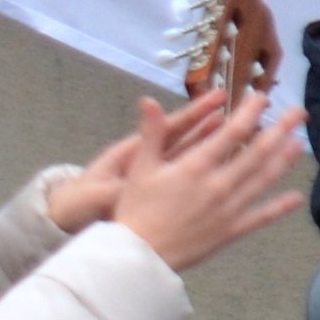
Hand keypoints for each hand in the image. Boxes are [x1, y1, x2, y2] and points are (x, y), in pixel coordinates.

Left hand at [47, 87, 234, 230]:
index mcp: (133, 156)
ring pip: (196, 158)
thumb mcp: (92, 197)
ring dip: (220, 144)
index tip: (218, 99)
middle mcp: (150, 162)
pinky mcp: (165, 196)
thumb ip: (108, 190)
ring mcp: (160, 178)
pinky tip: (238, 172)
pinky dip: (216, 175)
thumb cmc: (80, 205)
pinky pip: (195, 183)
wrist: (69, 220)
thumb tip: (120, 188)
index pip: (169, 130)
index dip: (193, 115)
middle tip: (244, 106)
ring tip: (250, 131)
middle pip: (189, 140)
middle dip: (214, 124)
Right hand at [104, 97, 306, 274]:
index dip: (250, 112)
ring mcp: (229, 208)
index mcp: (196, 166)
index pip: (232, 132)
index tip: (262, 97)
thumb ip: (152, 133)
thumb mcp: (140, 168)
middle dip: (280, 129)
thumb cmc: (136, 209)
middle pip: (257, 152)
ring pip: (263, 179)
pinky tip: (296, 197)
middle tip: (298, 112)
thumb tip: (148, 100)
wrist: (138, 255)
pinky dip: (280, 206)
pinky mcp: (231, 230)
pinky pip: (261, 216)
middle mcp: (219, 184)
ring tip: (300, 143)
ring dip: (284, 160)